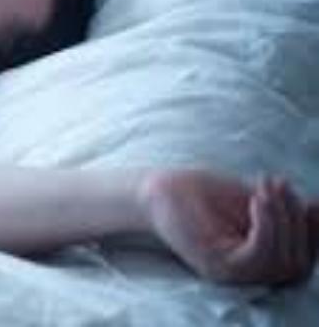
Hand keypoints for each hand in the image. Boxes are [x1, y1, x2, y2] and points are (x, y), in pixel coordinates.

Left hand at [140, 169, 317, 284]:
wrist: (158, 190)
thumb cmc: (201, 194)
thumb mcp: (252, 201)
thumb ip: (283, 213)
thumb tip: (318, 210)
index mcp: (258, 262)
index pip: (303, 259)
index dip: (315, 233)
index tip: (313, 202)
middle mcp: (247, 275)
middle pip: (297, 264)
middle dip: (297, 222)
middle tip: (278, 184)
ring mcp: (231, 274)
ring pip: (281, 261)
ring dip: (282, 219)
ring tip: (267, 188)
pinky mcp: (216, 266)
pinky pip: (257, 255)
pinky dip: (266, 226)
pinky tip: (259, 199)